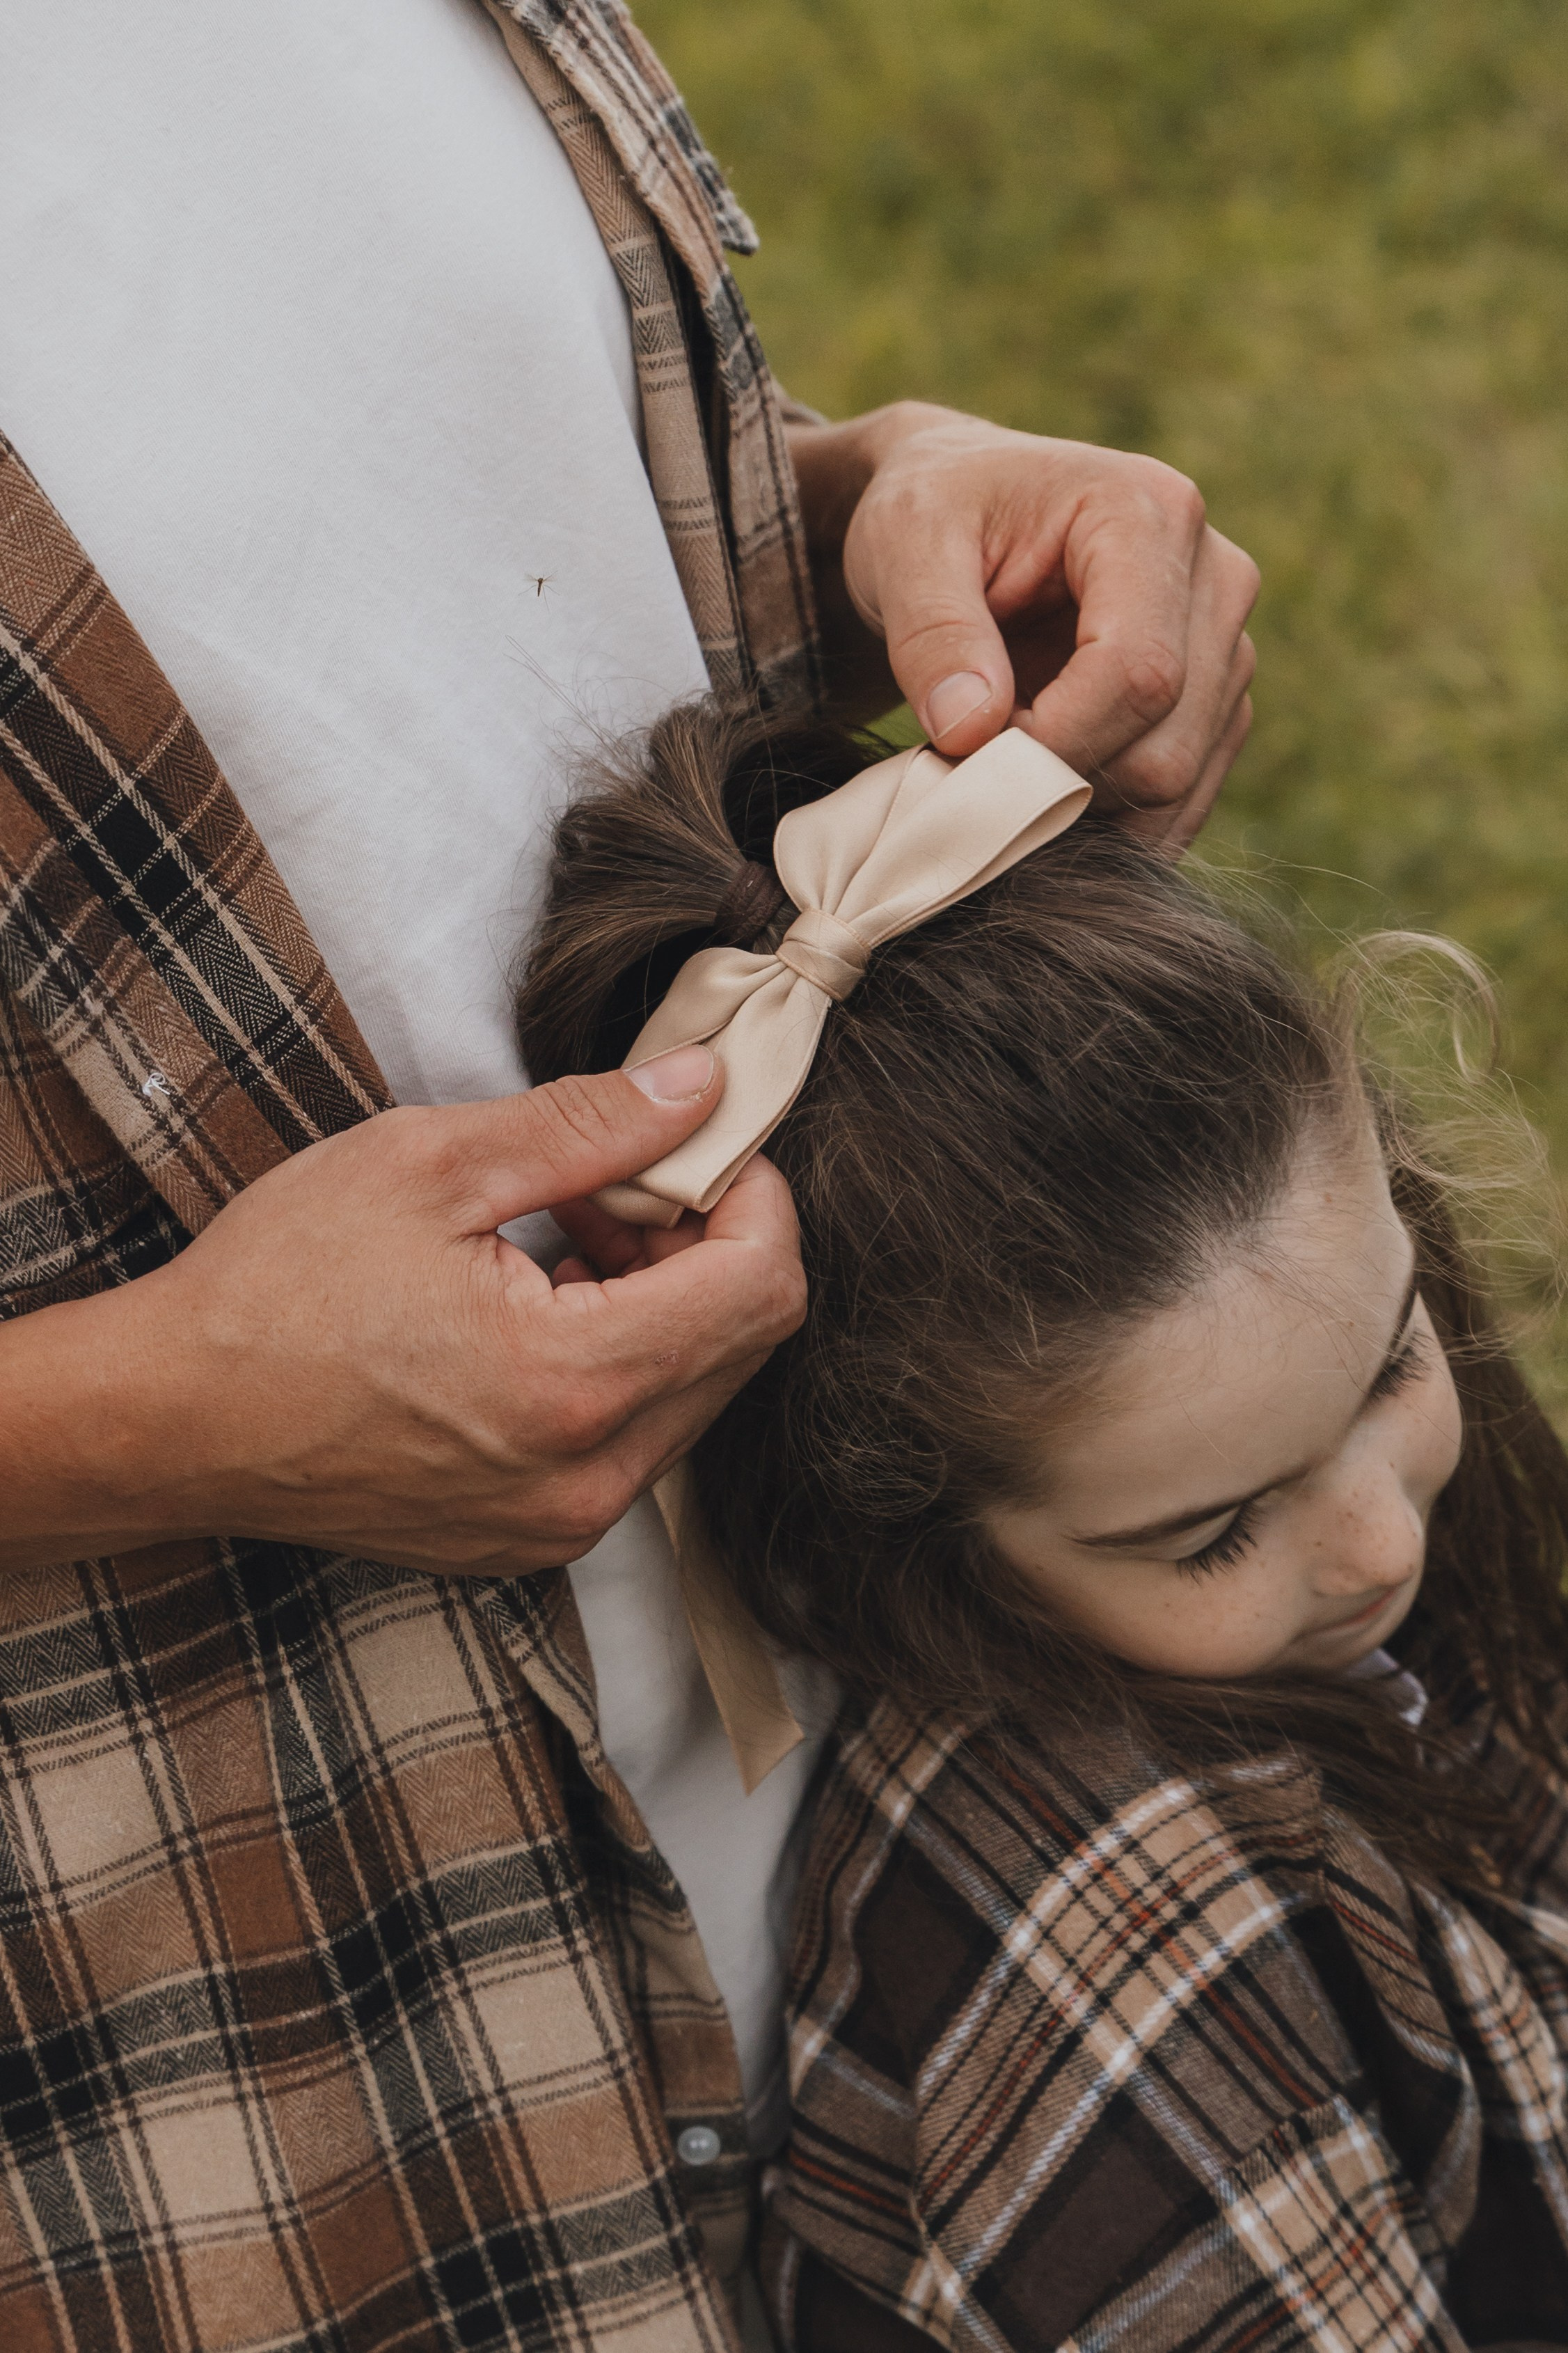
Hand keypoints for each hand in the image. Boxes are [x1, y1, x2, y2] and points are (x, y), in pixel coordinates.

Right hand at [0, 1048, 803, 1575]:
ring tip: (559, 1241)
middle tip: (611, 1185)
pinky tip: (534, 1308)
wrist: (169, 1418)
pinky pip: (633, 1440)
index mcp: (574, 1383)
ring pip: (693, 1391)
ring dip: (661, 1302)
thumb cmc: (275, 1287)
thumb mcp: (429, 1163)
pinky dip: (617, 1362)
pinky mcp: (531, 1537)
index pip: (762, 1284)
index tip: (689, 1142)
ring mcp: (561, 1523)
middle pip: (742, 1341)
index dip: (748, 1190)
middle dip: (704, 1243)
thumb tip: (701, 1088)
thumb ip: (588, 1126)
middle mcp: (588, 1478)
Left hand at [787, 401, 1259, 849]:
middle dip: (1058, 783)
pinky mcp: (1216, 706)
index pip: (1137, 674)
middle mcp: (1217, 579)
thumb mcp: (905, 541)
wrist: (965, 516)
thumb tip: (972, 731)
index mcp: (1152, 515)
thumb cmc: (937, 514)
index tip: (966, 752)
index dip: (1051, 743)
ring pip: (1175, 788)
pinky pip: (1177, 804)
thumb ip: (933, 632)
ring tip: (1002, 759)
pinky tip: (1039, 786)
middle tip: (970, 759)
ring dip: (1077, 808)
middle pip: (1165, 748)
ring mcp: (1227, 649)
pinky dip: (1102, 821)